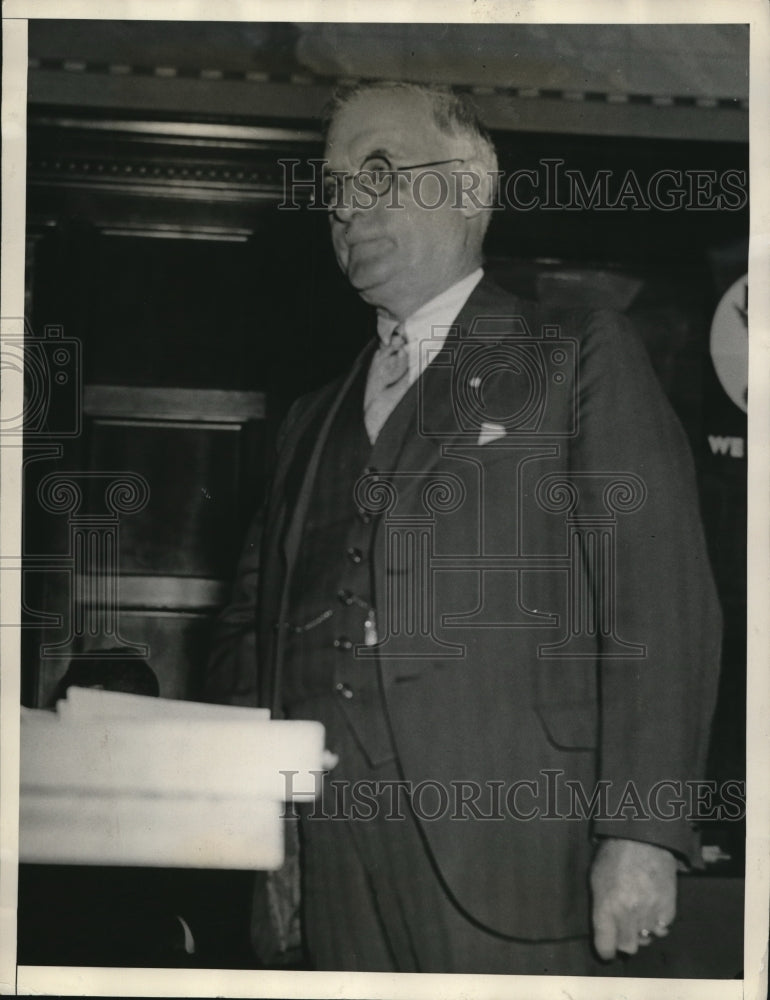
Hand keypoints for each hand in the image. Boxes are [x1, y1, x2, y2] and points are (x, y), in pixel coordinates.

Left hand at [590, 838, 676, 959]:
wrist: (643, 838)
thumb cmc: (614, 856)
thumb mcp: (596, 879)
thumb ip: (600, 908)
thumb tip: (606, 931)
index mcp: (606, 906)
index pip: (605, 946)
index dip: (605, 951)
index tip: (607, 948)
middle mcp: (628, 913)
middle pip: (628, 947)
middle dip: (624, 940)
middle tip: (623, 927)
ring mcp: (650, 912)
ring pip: (647, 940)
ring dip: (642, 931)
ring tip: (639, 914)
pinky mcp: (668, 908)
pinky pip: (663, 929)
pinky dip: (657, 923)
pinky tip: (652, 909)